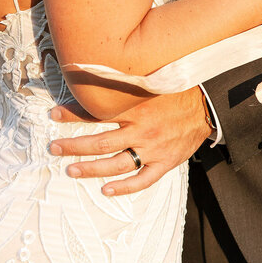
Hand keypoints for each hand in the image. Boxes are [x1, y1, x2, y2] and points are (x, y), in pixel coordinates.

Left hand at [48, 88, 209, 196]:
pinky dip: (124, 187)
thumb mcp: (149, 81)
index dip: (73, 114)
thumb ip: (124, 82)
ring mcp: (153, 149)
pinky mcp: (165, 162)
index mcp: (136, 107)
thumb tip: (94, 73)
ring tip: (71, 170)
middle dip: (74, 147)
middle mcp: (142, 129)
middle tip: (54, 148)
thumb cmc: (176, 89)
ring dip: (91, 169)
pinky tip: (106, 189)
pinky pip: (142, 180)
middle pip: (101, 143)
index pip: (97, 112)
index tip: (53, 114)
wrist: (208, 105)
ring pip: (116, 164)